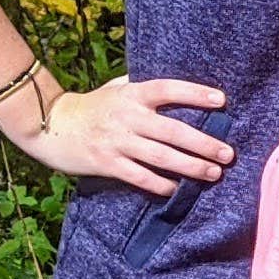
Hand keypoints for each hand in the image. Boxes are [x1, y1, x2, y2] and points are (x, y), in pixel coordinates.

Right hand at [21, 75, 231, 194]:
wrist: (50, 125)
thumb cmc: (92, 106)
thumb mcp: (115, 89)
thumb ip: (143, 89)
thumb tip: (178, 90)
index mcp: (131, 94)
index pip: (168, 89)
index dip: (195, 93)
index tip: (222, 100)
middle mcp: (127, 117)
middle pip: (173, 130)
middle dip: (204, 143)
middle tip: (228, 153)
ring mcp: (117, 141)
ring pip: (161, 157)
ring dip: (190, 167)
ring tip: (214, 173)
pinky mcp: (108, 163)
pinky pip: (140, 177)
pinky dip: (161, 185)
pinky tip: (178, 189)